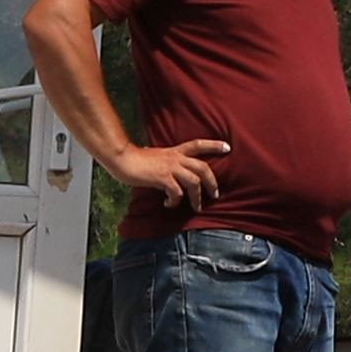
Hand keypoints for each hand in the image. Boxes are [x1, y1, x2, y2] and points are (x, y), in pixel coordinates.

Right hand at [113, 139, 227, 211]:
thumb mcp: (156, 157)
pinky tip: (169, 205)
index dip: (214, 145)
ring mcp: (170, 167)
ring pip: (194, 182)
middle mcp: (175, 158)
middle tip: (215, 194)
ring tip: (196, 207)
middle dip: (212, 182)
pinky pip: (177, 192)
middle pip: (203, 167)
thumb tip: (167, 171)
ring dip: (196, 197)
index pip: (198, 144)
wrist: (122, 159)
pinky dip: (175, 201)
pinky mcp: (162, 178)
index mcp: (175, 151)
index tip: (228, 147)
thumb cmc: (135, 159)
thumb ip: (165, 162)